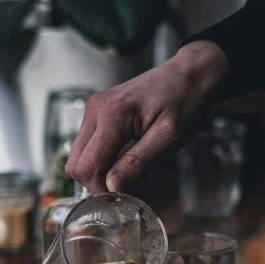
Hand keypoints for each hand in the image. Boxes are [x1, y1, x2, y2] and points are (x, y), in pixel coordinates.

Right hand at [65, 40, 229, 192]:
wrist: (189, 75)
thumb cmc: (184, 101)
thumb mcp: (168, 138)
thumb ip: (138, 163)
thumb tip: (112, 187)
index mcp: (112, 115)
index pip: (87, 166)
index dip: (101, 186)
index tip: (125, 189)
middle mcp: (96, 109)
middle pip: (75, 164)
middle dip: (96, 180)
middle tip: (126, 181)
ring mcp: (94, 109)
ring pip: (78, 156)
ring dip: (98, 169)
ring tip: (127, 167)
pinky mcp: (97, 111)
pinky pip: (87, 146)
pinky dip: (100, 158)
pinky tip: (122, 155)